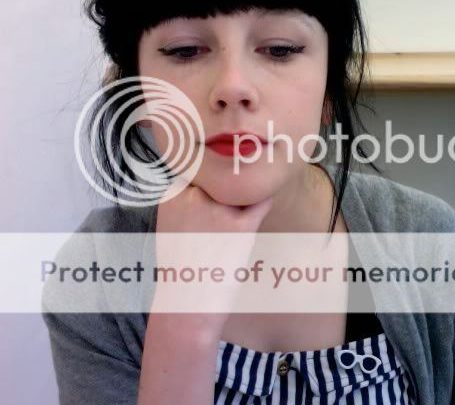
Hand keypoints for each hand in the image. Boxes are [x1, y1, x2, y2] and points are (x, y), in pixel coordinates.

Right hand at [151, 177, 273, 314]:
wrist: (187, 305)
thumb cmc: (182, 265)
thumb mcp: (172, 222)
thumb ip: (189, 196)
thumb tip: (219, 178)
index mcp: (171, 193)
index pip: (203, 169)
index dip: (212, 183)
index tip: (210, 201)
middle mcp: (192, 195)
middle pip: (224, 176)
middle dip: (228, 191)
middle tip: (220, 220)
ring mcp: (217, 209)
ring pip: (243, 187)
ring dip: (244, 200)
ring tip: (231, 229)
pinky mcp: (241, 225)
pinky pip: (261, 201)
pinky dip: (262, 205)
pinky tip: (249, 223)